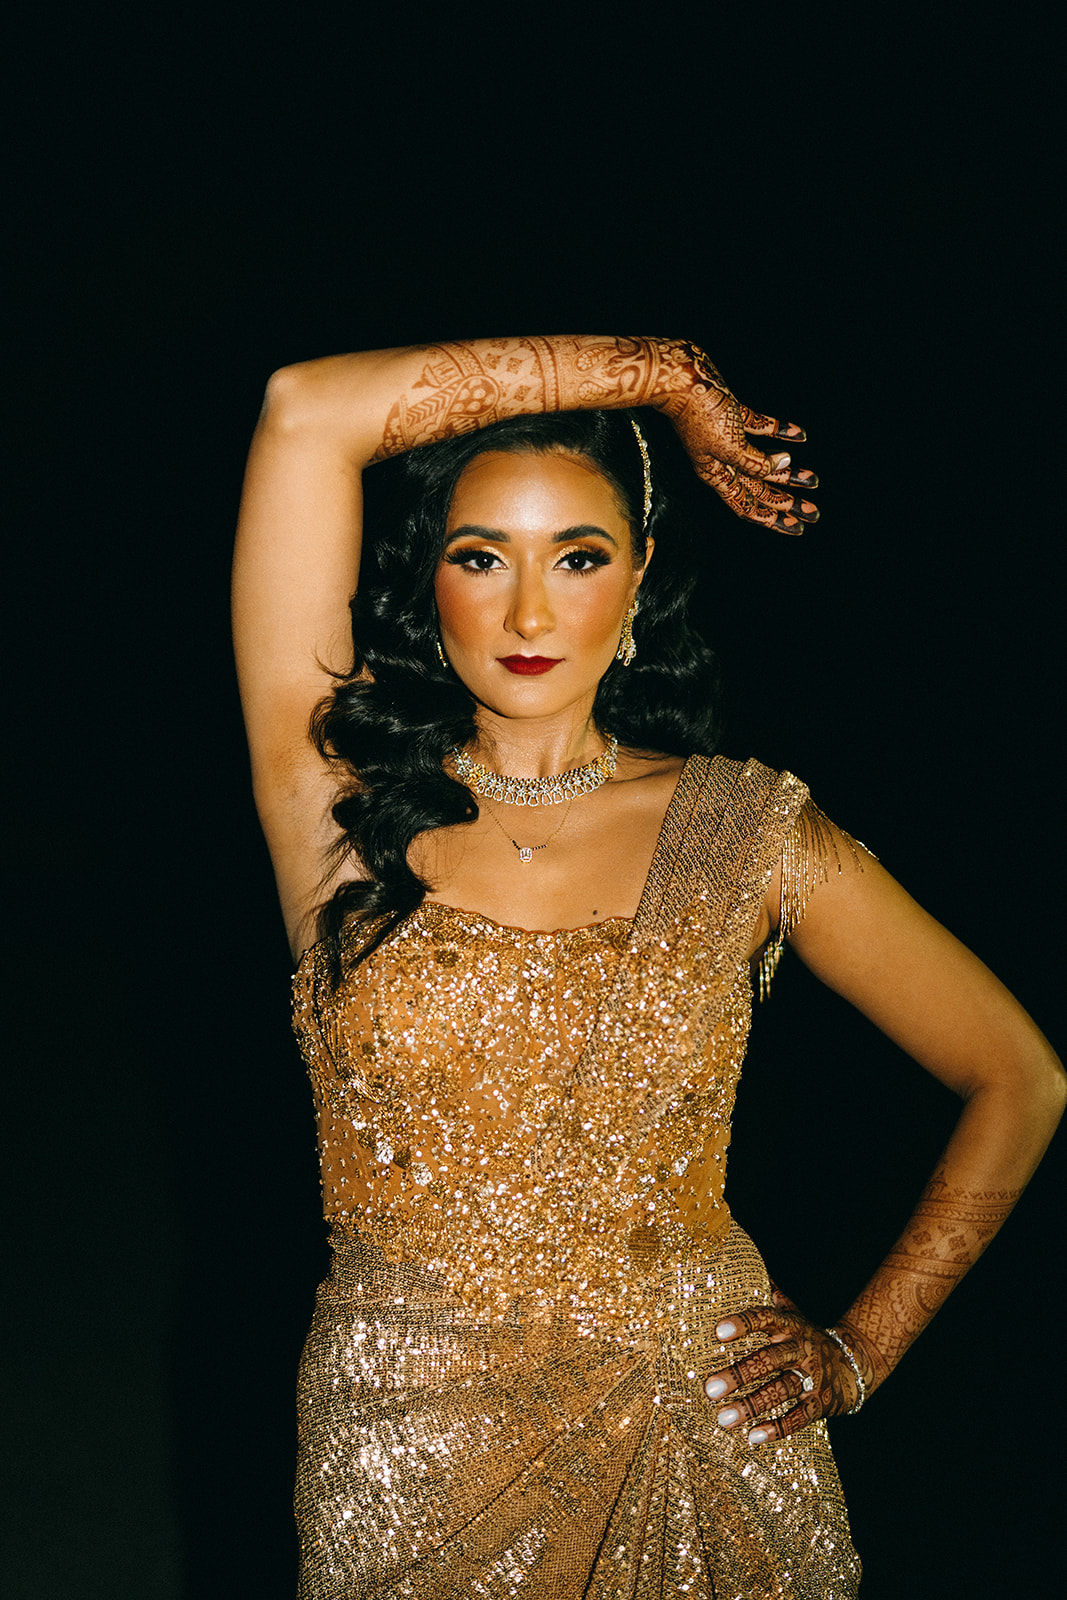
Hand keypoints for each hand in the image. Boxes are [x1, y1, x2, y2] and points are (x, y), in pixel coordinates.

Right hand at [660, 343, 818, 533]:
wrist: (681, 376)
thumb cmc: (700, 414)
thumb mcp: (729, 446)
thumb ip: (756, 462)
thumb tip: (784, 464)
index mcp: (716, 476)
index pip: (747, 506)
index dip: (772, 519)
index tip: (797, 527)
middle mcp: (722, 462)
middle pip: (759, 490)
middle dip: (787, 502)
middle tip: (813, 512)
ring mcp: (728, 439)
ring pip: (764, 462)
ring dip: (789, 473)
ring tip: (813, 479)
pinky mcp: (734, 415)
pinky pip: (762, 429)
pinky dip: (781, 433)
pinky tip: (799, 436)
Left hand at [702, 1284, 861, 1445]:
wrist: (856, 1362)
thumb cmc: (809, 1337)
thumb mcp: (792, 1312)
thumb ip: (769, 1294)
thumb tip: (743, 1260)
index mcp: (790, 1325)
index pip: (764, 1318)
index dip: (742, 1324)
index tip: (717, 1331)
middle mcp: (800, 1349)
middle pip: (768, 1360)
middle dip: (738, 1374)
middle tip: (708, 1388)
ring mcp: (812, 1376)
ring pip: (779, 1391)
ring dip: (751, 1406)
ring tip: (722, 1419)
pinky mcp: (821, 1403)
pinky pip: (798, 1417)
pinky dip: (776, 1429)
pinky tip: (752, 1437)